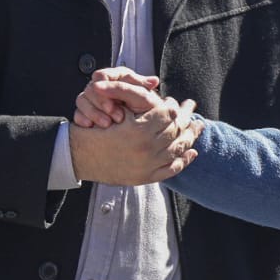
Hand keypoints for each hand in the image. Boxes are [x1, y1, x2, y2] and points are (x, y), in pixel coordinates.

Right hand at [69, 94, 201, 184]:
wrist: (81, 156)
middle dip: (186, 118)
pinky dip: (183, 160)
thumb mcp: (119, 113)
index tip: (177, 102)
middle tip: (192, 108)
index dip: (174, 107)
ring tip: (199, 126)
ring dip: (190, 136)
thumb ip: (143, 108)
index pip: (168, 115)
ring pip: (177, 148)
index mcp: (140, 130)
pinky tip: (191, 152)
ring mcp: (149, 165)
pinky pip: (171, 169)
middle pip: (176, 130)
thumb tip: (171, 106)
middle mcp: (147, 149)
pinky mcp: (146, 177)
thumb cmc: (97, 131)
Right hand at [74, 67, 162, 127]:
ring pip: (82, 100)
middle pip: (90, 89)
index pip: (100, 76)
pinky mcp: (88, 113)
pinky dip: (82, 119)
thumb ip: (127, 88)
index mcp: (118, 77)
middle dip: (100, 105)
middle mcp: (105, 86)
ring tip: (107, 125)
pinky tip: (90, 126)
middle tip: (116, 118)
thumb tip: (123, 82)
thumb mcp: (143, 96)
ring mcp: (95, 100)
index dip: (103, 90)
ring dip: (93, 113)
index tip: (111, 106)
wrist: (147, 128)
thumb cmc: (147, 109)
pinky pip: (77, 113)